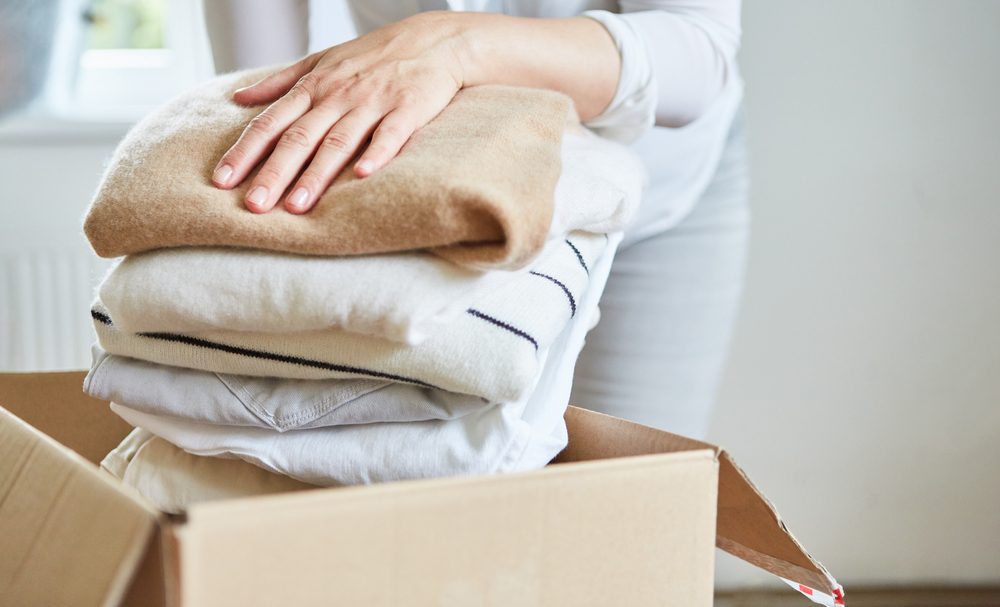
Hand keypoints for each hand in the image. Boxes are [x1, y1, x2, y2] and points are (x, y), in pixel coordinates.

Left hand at [211, 12, 466, 213]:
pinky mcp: (407, 109)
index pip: (270, 123)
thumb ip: (280, 82)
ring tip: (296, 207)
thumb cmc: (373, 56)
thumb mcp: (322, 60)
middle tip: (254, 206)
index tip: (221, 182)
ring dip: (316, 175)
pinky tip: (362, 177)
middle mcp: (337, 95)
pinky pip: (389, 135)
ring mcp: (372, 103)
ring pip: (338, 142)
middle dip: (273, 173)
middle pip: (298, 138)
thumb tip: (239, 98)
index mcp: (313, 87)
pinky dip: (376, 154)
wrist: (434, 40)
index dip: (244, 152)